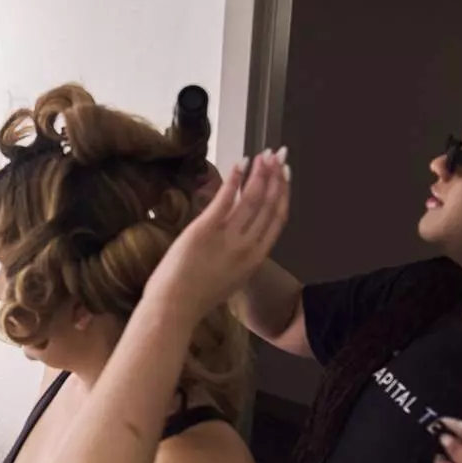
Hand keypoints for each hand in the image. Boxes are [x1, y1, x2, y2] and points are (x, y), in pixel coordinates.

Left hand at [143, 148, 290, 323]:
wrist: (175, 308)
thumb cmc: (194, 297)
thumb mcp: (228, 278)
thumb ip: (237, 257)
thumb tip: (235, 237)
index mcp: (255, 259)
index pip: (278, 220)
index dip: (284, 194)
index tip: (286, 176)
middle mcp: (247, 247)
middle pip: (269, 204)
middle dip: (276, 176)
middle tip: (279, 155)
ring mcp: (228, 238)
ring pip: (252, 198)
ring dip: (259, 173)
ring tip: (264, 155)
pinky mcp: (205, 230)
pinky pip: (226, 199)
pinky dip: (235, 179)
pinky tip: (240, 164)